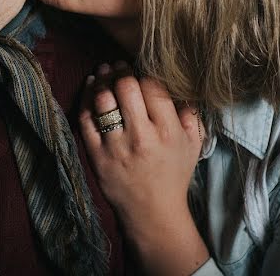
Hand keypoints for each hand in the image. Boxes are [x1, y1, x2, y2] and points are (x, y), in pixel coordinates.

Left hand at [79, 61, 208, 274]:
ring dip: (102, 79)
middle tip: (120, 65)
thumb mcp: (193, 145)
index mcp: (167, 131)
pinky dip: (86, 98)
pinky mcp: (96, 154)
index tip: (140, 69)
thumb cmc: (173, 175)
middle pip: (126, 88)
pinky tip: (91, 86)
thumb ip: (191, 114)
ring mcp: (116, 145)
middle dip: (122, 71)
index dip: (144, 72)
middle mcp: (142, 136)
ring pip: (103, 99)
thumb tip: (181, 86)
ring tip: (104, 70)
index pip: (153, 87)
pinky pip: (86, 118)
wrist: (152, 212)